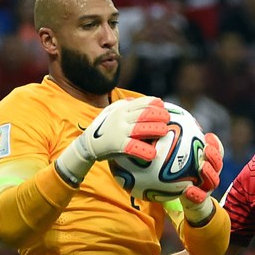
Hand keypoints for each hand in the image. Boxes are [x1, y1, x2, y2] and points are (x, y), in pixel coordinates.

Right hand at [55, 97, 169, 185]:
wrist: (87, 144)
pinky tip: (152, 154)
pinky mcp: (118, 145)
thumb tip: (140, 101)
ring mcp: (119, 131)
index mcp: (121, 109)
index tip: (162, 104)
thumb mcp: (111, 112)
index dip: (153, 103)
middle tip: (167, 119)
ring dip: (155, 129)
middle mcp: (121, 118)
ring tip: (164, 131)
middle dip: (158, 115)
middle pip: (144, 114)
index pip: (140, 102)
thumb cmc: (104, 128)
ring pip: (141, 128)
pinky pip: (134, 147)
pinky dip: (144, 150)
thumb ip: (124, 106)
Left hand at [181, 132, 223, 224]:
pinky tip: (188, 190)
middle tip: (207, 148)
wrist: (188, 203)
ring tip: (202, 166)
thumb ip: (175, 151)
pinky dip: (196, 194)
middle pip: (218, 165)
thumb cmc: (181, 180)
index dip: (215, 144)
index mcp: (208, 165)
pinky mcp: (201, 201)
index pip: (216, 152)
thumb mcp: (178, 165)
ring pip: (213, 180)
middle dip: (215, 156)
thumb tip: (164, 134)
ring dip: (209, 173)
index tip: (208, 136)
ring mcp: (207, 189)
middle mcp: (211, 176)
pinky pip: (200, 198)